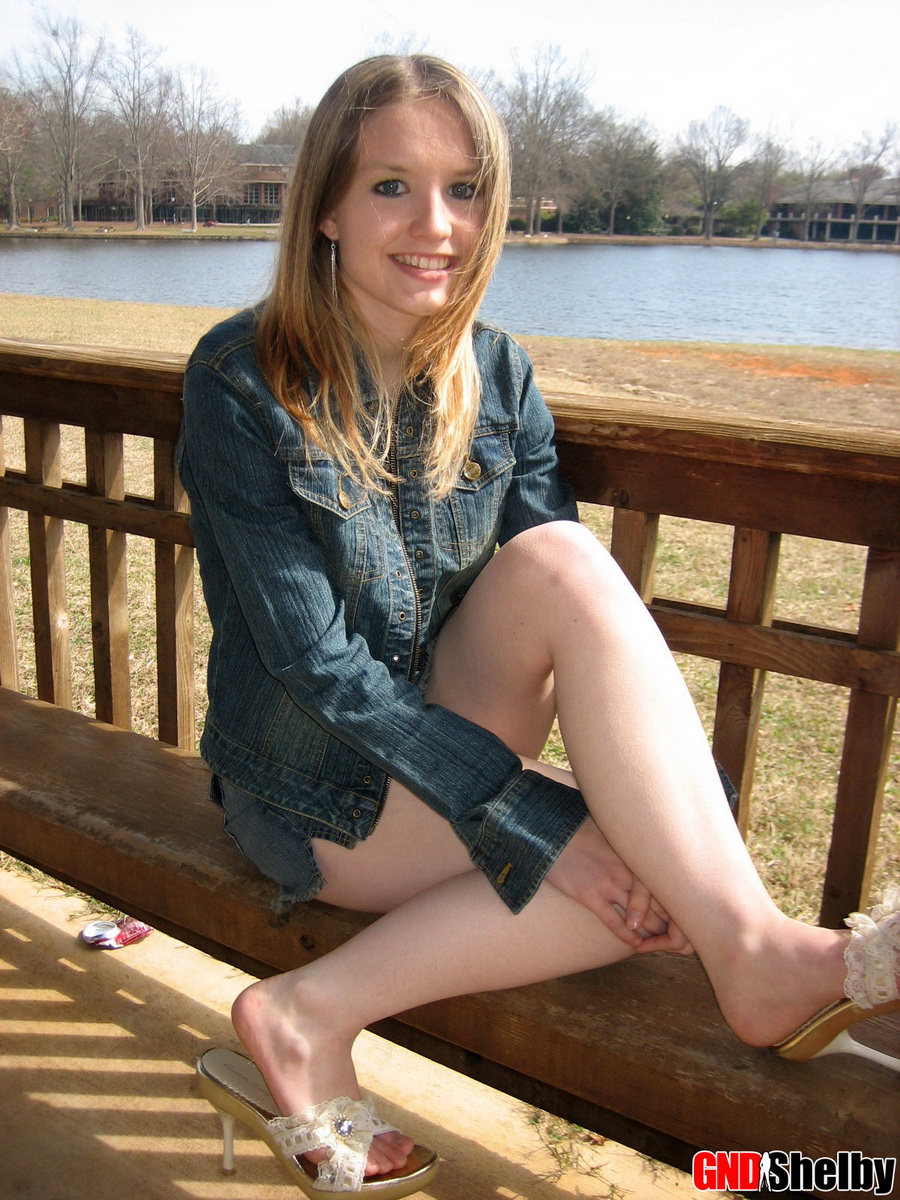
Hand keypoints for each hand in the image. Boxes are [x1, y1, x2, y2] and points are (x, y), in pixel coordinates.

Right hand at [545, 819, 692, 954]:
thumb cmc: (580, 826)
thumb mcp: (611, 829)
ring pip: (640, 917)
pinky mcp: (589, 896)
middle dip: (671, 921)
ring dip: (652, 933)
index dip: (677, 900)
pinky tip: (634, 944)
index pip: (666, 883)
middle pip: (658, 903)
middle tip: (679, 934)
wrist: (549, 830)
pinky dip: (626, 935)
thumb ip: (630, 841)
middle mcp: (626, 871)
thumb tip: (643, 839)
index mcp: (634, 854)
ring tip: (660, 943)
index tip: (684, 910)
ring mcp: (608, 885)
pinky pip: (613, 922)